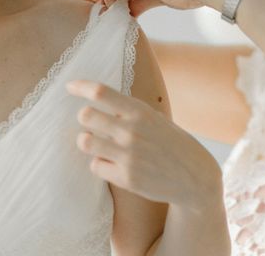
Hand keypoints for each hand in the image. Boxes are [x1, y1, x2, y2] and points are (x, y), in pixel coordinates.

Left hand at [67, 80, 222, 212]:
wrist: (194, 176)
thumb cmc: (171, 143)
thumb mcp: (154, 118)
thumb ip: (129, 111)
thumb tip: (97, 98)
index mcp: (140, 111)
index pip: (102, 92)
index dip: (81, 87)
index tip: (69, 86)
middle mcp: (132, 131)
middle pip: (86, 116)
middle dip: (84, 118)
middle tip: (91, 122)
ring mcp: (128, 155)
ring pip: (85, 142)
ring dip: (87, 141)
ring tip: (97, 143)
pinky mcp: (126, 178)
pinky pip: (95, 166)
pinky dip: (100, 164)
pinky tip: (112, 163)